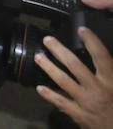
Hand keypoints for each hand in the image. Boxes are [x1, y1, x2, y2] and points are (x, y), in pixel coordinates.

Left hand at [35, 0, 112, 128]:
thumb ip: (110, 70)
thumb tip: (105, 57)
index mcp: (110, 81)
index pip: (101, 58)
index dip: (92, 42)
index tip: (82, 30)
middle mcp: (97, 90)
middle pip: (75, 66)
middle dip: (59, 51)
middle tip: (48, 40)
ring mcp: (86, 102)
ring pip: (64, 82)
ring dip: (49, 68)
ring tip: (38, 57)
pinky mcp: (78, 114)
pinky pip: (61, 103)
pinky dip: (49, 95)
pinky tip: (39, 87)